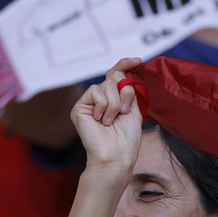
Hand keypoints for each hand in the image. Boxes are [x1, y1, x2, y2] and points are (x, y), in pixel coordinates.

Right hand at [71, 57, 143, 172]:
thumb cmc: (126, 139)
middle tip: (124, 111)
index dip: (125, 64)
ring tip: (112, 121)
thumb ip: (129, 89)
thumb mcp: (133, 109)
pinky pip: (96, 92)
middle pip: (114, 76)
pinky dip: (104, 106)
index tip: (138, 61)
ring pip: (107, 84)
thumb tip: (129, 69)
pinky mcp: (80, 107)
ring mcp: (89, 103)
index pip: (117, 74)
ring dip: (115, 103)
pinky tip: (101, 121)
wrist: (116, 156)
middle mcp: (100, 99)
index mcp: (114, 99)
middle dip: (125, 92)